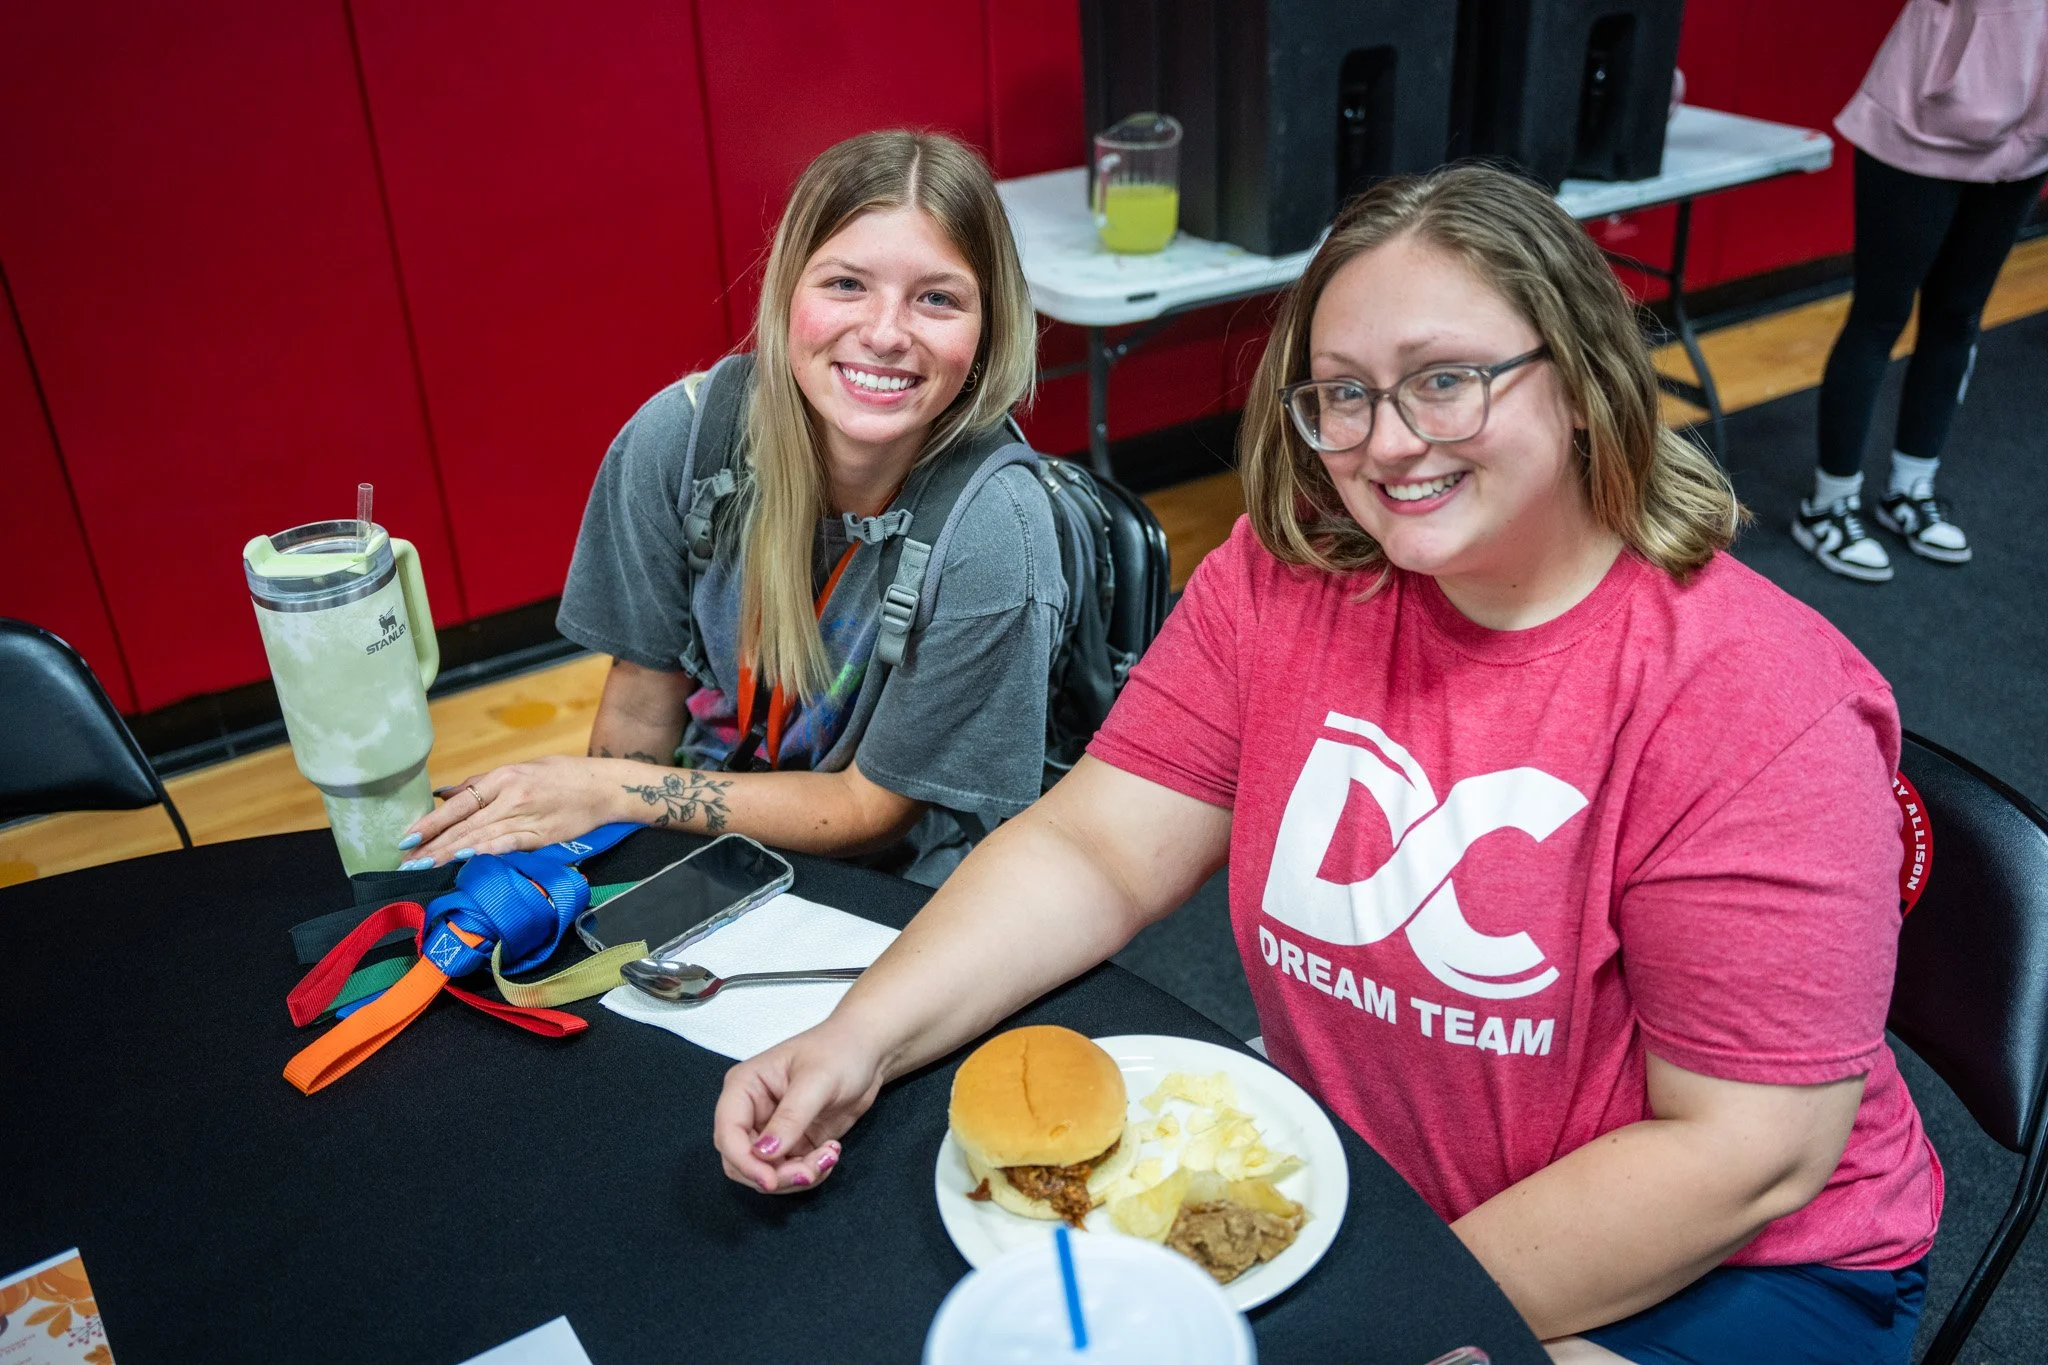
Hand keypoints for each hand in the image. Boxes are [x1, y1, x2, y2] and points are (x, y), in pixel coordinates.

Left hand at [397, 756, 622, 866]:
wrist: (604, 787)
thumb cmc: (562, 776)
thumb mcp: (521, 770)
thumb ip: (482, 784)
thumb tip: (445, 794)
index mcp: (503, 777)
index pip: (458, 804)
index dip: (430, 822)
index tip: (406, 838)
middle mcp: (512, 795)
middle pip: (464, 824)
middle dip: (431, 844)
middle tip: (405, 861)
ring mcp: (527, 816)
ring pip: (481, 836)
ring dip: (448, 853)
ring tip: (423, 866)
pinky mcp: (542, 835)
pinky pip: (509, 843)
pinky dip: (486, 850)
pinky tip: (465, 858)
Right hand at [714, 1022, 889, 1192]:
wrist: (867, 1052)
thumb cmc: (840, 1051)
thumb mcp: (817, 1080)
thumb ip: (791, 1117)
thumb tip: (763, 1153)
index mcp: (745, 1086)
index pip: (727, 1133)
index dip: (744, 1161)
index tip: (771, 1180)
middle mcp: (751, 1111)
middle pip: (742, 1161)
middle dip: (775, 1174)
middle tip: (811, 1171)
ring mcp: (771, 1130)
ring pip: (765, 1172)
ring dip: (796, 1176)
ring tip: (829, 1156)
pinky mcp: (792, 1144)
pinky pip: (788, 1172)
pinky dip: (808, 1173)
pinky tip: (831, 1153)